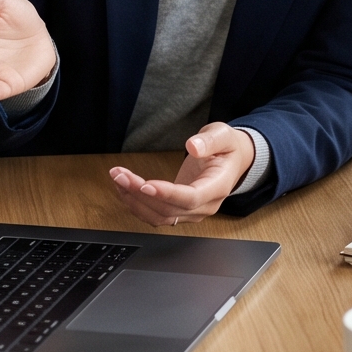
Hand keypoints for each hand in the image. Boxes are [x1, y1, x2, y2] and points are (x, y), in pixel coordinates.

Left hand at [108, 126, 259, 224]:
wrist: (232, 161)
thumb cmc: (227, 147)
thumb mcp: (223, 135)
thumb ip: (210, 141)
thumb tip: (193, 147)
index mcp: (218, 187)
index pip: (191, 198)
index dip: (167, 194)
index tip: (146, 185)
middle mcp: (205, 206)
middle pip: (170, 209)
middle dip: (141, 194)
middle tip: (120, 175)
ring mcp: (193, 212)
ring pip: (160, 216)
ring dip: (135, 201)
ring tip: (118, 179)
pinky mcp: (180, 211)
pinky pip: (156, 215)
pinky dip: (137, 205)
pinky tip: (124, 189)